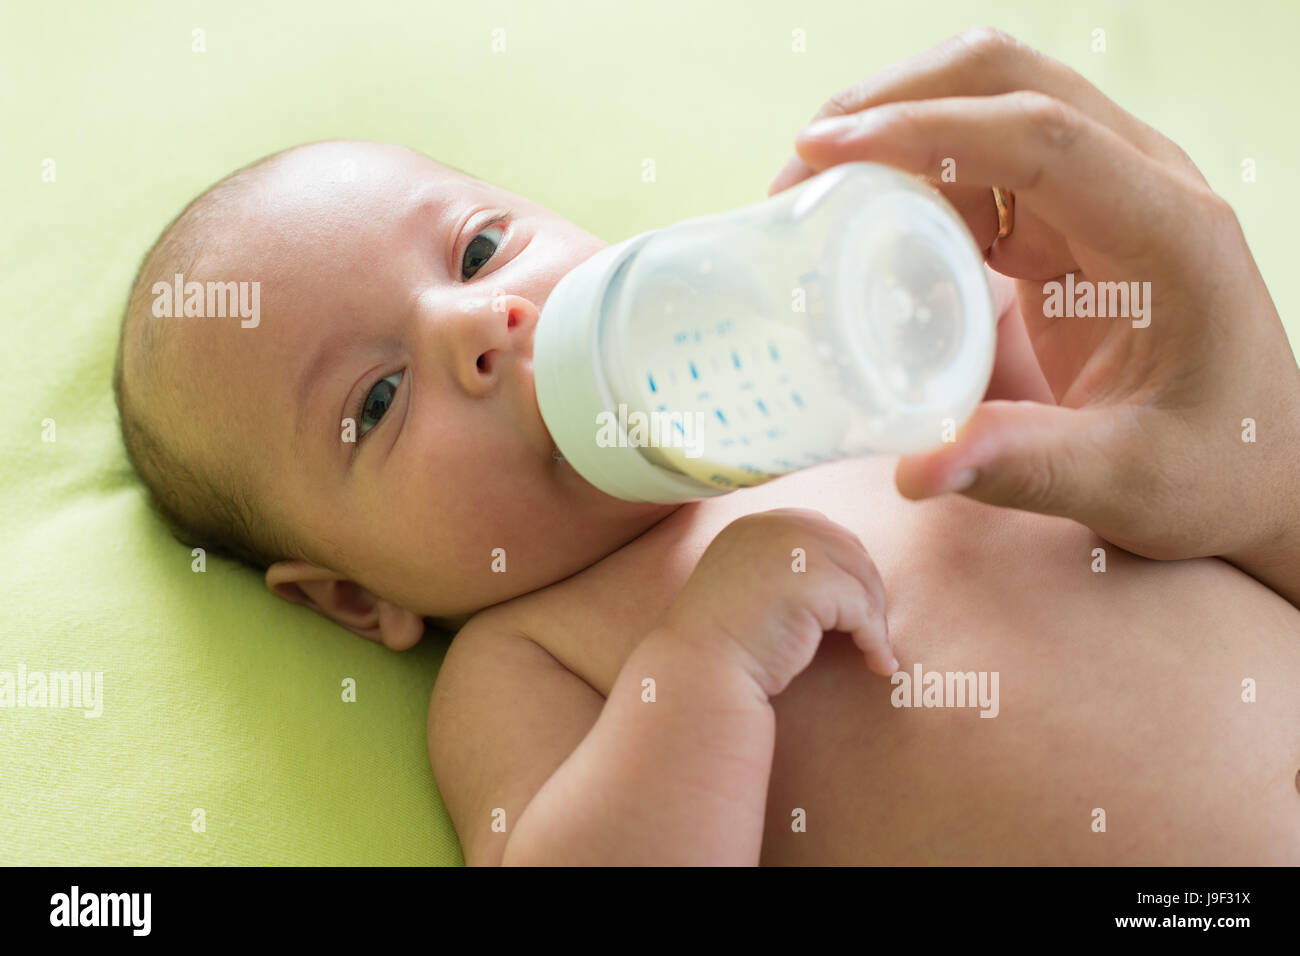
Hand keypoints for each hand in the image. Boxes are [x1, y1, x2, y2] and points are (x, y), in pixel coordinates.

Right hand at [663, 508, 893, 699]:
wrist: (700, 670)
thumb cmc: (720, 642)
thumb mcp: (744, 584)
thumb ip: (779, 565)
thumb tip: (842, 574)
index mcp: (755, 524)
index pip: (821, 530)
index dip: (843, 566)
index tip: (852, 604)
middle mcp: (775, 526)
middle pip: (850, 549)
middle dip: (867, 591)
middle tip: (871, 631)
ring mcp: (795, 550)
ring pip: (862, 580)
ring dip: (874, 619)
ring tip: (875, 651)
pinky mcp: (814, 582)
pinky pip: (864, 612)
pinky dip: (876, 641)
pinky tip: (878, 664)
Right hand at [768, 27, 1299, 602]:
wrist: (1260, 465)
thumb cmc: (1213, 470)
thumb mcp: (1128, 480)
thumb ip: (1025, 465)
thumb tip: (915, 468)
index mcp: (1168, 231)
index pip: (1040, 135)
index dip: (926, 128)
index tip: (822, 152)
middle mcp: (1143, 185)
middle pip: (1011, 81)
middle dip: (897, 99)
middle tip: (801, 161)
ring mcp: (1109, 194)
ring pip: (994, 103)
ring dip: (901, 123)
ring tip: (817, 184)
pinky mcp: (1075, 220)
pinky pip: (988, 164)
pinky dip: (920, 172)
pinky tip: (870, 219)